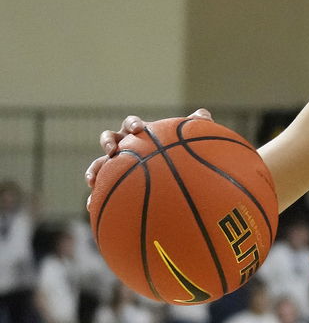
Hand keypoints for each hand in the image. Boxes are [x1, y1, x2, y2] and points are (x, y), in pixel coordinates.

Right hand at [84, 108, 211, 193]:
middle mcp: (123, 146)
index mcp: (138, 134)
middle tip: (112, 150)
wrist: (168, 175)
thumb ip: (194, 127)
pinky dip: (94, 196)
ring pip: (99, 164)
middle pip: (109, 139)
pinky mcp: (112, 183)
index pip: (131, 124)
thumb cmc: (176, 153)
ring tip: (92, 180)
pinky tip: (91, 207)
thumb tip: (203, 115)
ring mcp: (115, 165)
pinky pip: (101, 189)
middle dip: (108, 143)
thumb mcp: (186, 141)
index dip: (132, 125)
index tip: (138, 129)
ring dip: (94, 170)